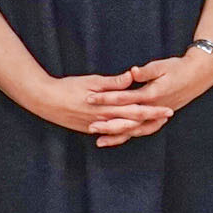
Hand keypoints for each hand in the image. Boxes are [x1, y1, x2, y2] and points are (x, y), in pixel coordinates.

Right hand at [27, 70, 164, 145]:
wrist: (45, 101)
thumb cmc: (67, 87)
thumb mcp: (91, 81)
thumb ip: (112, 82)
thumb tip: (131, 78)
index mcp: (107, 106)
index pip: (135, 109)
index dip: (152, 110)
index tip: (167, 109)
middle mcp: (104, 119)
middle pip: (133, 121)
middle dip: (152, 119)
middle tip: (168, 117)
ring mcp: (97, 127)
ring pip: (124, 130)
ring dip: (140, 128)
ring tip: (154, 125)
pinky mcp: (90, 129)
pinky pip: (111, 134)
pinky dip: (122, 134)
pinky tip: (130, 132)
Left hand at [94, 42, 212, 144]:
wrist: (198, 76)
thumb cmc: (178, 68)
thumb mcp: (162, 66)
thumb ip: (146, 71)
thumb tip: (133, 72)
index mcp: (152, 94)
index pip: (125, 97)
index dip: (106, 98)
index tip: (90, 98)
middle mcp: (154, 108)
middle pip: (128, 120)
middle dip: (108, 124)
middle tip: (91, 127)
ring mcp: (157, 115)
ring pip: (135, 130)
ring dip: (117, 136)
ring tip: (100, 141)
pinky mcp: (159, 117)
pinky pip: (142, 131)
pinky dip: (129, 136)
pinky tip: (117, 139)